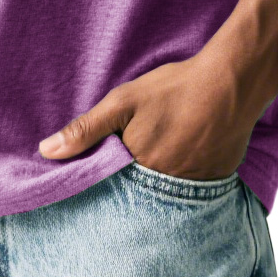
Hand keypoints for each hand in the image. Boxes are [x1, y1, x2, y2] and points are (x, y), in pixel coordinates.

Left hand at [37, 54, 263, 180]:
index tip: (99, 174)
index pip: (112, 190)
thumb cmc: (174, 90)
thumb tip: (46, 152)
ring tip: (161, 156)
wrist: (231, 83)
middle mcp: (166, 188)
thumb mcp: (123, 102)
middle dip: (133, 183)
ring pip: (167, 192)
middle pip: (140, 193)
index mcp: (138, 171)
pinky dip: (186, 176)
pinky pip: (193, 188)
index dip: (104, 181)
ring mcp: (194, 187)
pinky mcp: (216, 180)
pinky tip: (185, 154)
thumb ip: (86, 129)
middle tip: (137, 158)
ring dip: (160, 180)